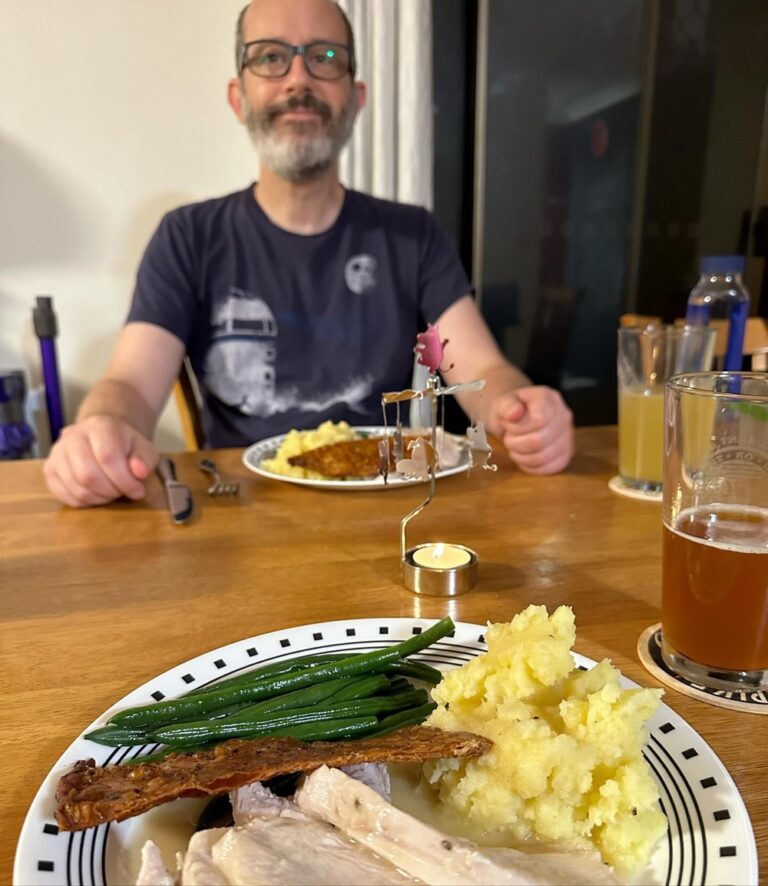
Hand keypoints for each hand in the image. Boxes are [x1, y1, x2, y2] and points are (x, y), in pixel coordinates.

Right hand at [43, 415, 158, 506]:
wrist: (101, 437)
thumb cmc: (124, 445)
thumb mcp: (143, 448)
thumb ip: (144, 459)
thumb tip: (139, 472)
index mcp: (99, 426)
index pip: (107, 457)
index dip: (124, 480)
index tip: (138, 490)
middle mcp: (72, 436)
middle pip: (88, 475)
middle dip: (111, 491)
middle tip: (122, 491)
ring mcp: (57, 453)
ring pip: (77, 488)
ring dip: (99, 498)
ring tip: (111, 492)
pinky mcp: (49, 470)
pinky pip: (65, 495)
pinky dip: (85, 502)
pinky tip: (97, 494)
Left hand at [492, 386, 572, 474]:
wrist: (516, 418)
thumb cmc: (509, 411)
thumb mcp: (502, 404)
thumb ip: (506, 406)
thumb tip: (514, 413)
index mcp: (549, 399)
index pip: (540, 420)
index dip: (519, 428)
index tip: (509, 424)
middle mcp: (564, 416)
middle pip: (540, 441)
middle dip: (516, 443)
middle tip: (509, 438)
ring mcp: (568, 436)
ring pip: (544, 457)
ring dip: (522, 457)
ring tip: (515, 447)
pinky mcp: (566, 454)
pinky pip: (550, 468)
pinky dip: (531, 467)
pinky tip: (524, 457)